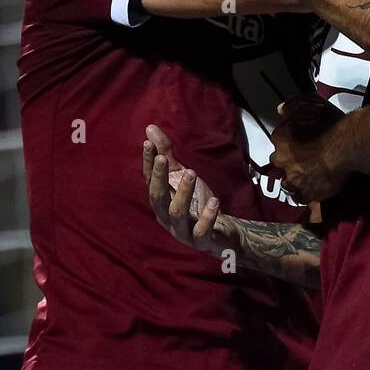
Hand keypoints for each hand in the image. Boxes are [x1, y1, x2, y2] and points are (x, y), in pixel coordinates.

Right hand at [142, 125, 239, 258]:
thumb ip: (166, 154)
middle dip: (159, 178)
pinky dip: (207, 217)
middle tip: (164, 158)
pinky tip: (214, 201)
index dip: (148, 163)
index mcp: (161, 202)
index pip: (149, 181)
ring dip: (183, 192)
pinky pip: (201, 231)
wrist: (222, 233)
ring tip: (191, 172)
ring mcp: (183, 231)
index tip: (147, 143)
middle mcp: (167, 217)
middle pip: (158, 198)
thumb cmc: (197, 203)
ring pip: (177, 214)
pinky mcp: (202, 241)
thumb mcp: (182, 176)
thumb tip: (149, 128)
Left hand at [269, 95, 349, 203]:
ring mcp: (293, 178)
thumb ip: (294, 105)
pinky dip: (305, 194)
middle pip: (279, 163)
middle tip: (305, 160)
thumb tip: (282, 110)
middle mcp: (282, 159)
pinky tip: (314, 189)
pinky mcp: (306, 193)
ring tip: (308, 177)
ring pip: (287, 183)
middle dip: (289, 162)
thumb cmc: (332, 125)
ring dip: (295, 180)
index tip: (298, 143)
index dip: (289, 143)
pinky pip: (300, 197)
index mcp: (280, 137)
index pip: (278, 141)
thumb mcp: (313, 105)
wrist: (347, 146)